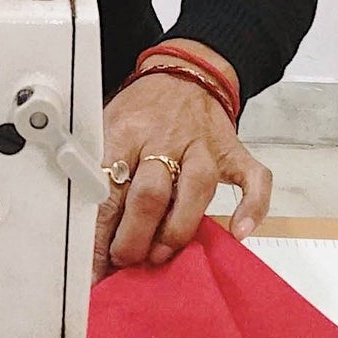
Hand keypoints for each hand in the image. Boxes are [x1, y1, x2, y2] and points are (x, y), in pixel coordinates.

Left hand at [93, 58, 270, 282]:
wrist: (184, 73)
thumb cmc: (144, 110)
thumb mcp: (109, 125)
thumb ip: (102, 170)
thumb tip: (85, 227)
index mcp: (127, 132)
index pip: (109, 187)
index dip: (100, 231)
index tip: (94, 264)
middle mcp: (166, 138)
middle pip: (150, 193)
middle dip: (134, 237)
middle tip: (124, 263)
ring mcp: (203, 146)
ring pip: (196, 189)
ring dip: (176, 230)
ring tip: (159, 257)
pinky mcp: (233, 152)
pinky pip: (253, 178)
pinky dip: (252, 206)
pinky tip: (238, 230)